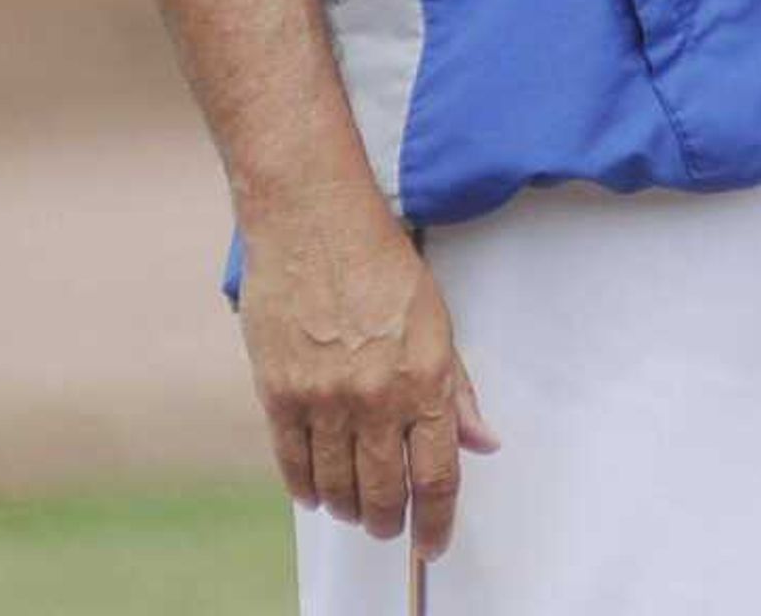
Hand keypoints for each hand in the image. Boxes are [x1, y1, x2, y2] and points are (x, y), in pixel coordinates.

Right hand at [238, 190, 499, 563]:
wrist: (313, 219)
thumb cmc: (379, 258)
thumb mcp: (437, 318)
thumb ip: (458, 387)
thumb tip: (481, 441)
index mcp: (424, 378)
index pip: (435, 476)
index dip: (435, 521)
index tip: (433, 541)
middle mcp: (375, 397)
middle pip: (383, 493)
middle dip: (390, 520)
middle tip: (390, 523)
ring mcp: (323, 399)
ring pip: (337, 488)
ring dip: (348, 508)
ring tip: (355, 507)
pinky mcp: (279, 394)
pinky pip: (292, 464)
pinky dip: (306, 488)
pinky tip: (315, 492)